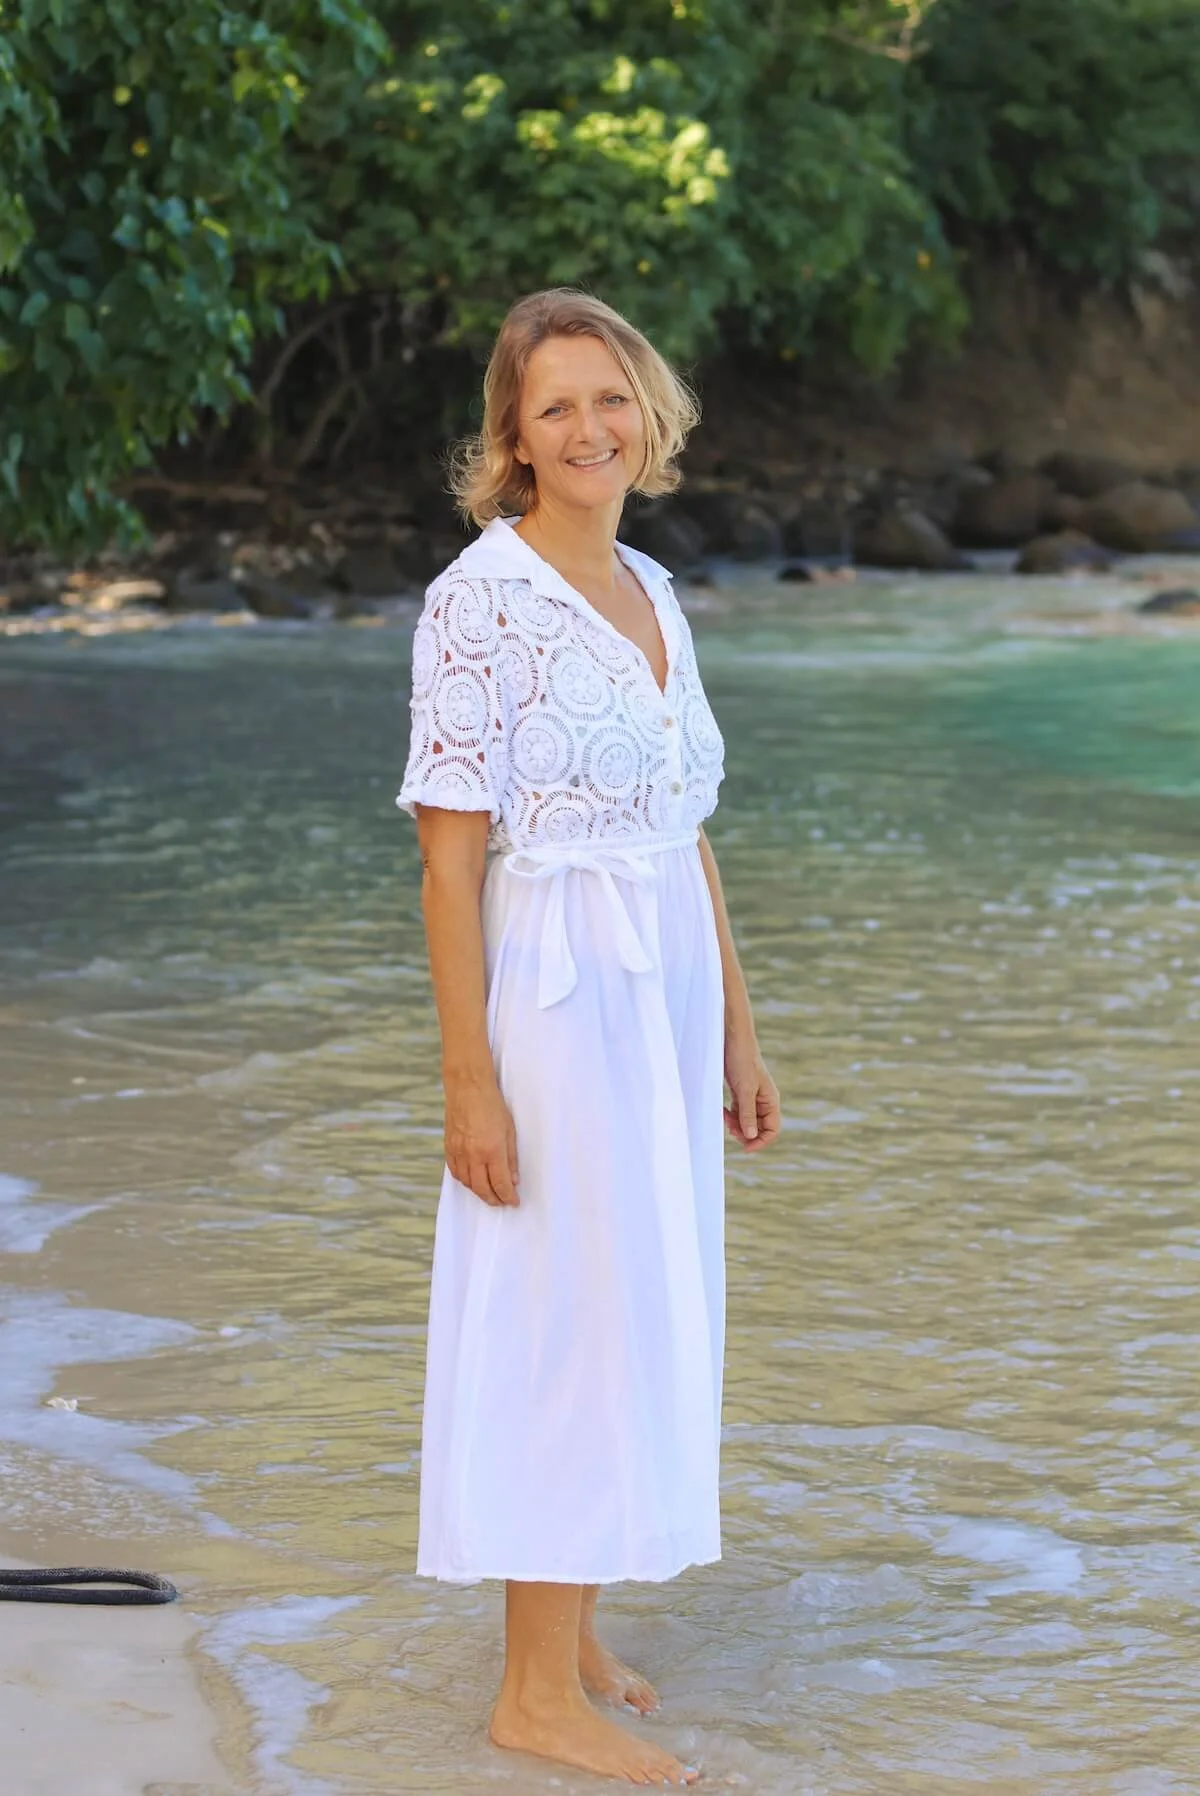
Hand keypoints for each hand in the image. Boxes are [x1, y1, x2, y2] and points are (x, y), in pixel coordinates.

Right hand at [444, 1076, 519, 1206]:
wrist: (467, 1087)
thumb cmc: (491, 1105)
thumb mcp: (510, 1130)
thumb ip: (511, 1158)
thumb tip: (514, 1180)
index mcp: (492, 1150)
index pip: (500, 1183)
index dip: (508, 1197)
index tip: (514, 1202)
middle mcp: (473, 1155)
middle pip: (482, 1189)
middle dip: (493, 1200)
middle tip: (502, 1202)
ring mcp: (459, 1152)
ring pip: (467, 1183)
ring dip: (479, 1192)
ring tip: (489, 1193)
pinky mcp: (449, 1147)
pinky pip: (455, 1172)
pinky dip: (464, 1181)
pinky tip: (472, 1181)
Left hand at [722, 1031, 780, 1151]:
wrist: (732, 1040)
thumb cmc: (742, 1061)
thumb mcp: (745, 1090)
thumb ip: (747, 1114)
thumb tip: (751, 1136)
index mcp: (771, 1101)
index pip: (772, 1130)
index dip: (761, 1141)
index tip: (744, 1147)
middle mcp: (764, 1101)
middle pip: (759, 1128)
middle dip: (745, 1133)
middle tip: (729, 1128)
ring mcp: (752, 1098)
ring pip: (746, 1122)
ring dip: (735, 1125)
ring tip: (724, 1118)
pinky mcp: (740, 1093)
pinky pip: (737, 1113)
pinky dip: (730, 1116)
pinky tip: (722, 1111)